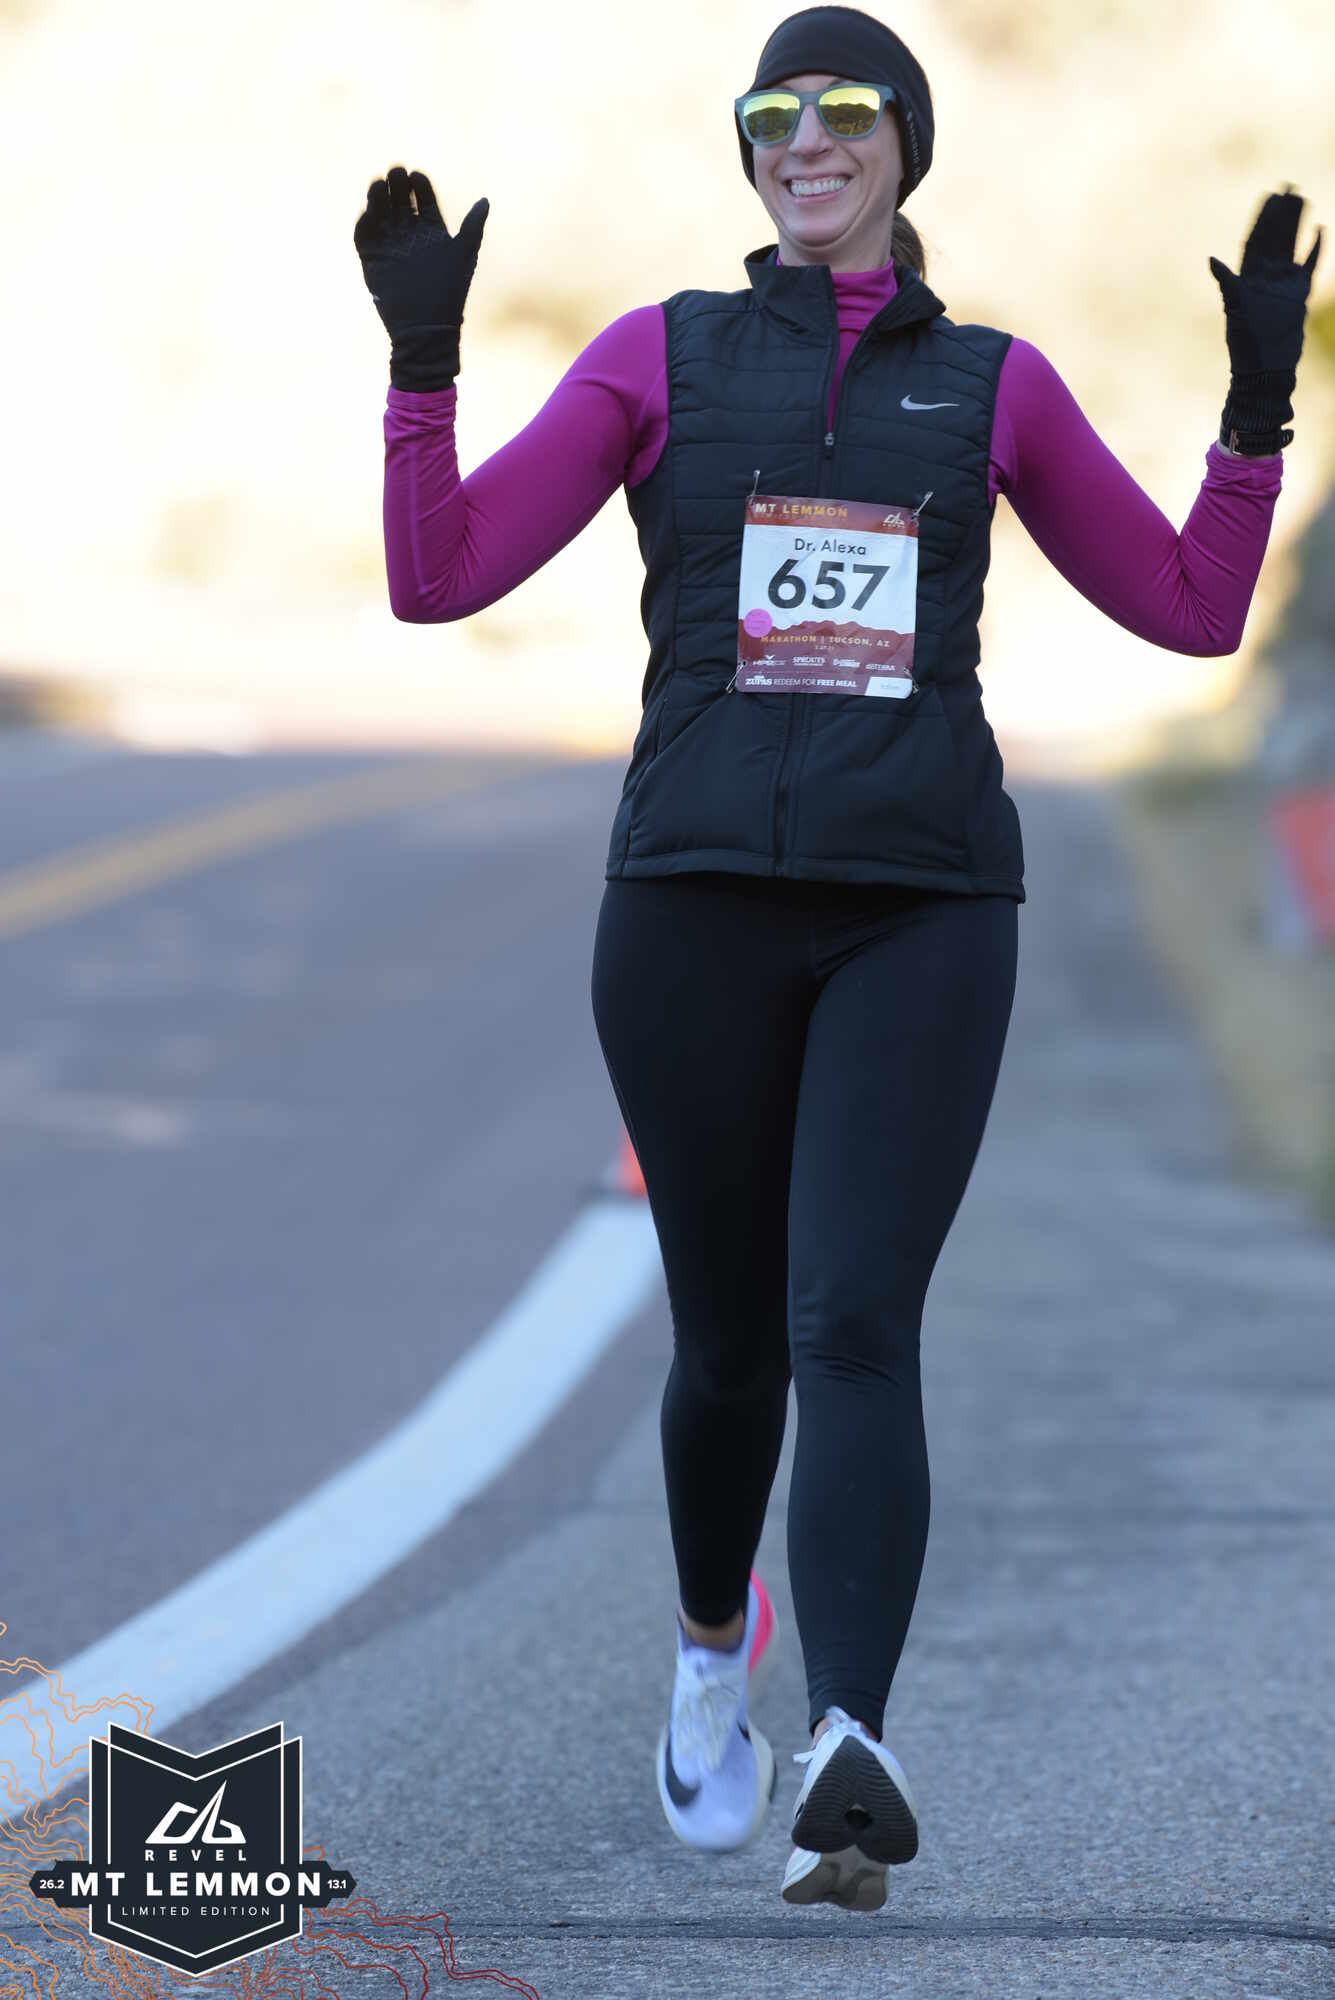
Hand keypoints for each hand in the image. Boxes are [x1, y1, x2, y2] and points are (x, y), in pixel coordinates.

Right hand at [354, 167, 488, 390]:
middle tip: (396, 172)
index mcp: (432, 231)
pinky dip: (365, 221)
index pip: (424, 200)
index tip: (417, 175)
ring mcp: (390, 246)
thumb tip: (485, 201)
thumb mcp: (464, 254)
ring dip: (379, 197)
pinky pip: (364, 236)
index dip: (420, 186)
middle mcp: (410, 236)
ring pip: (381, 214)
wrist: (428, 327)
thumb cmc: (450, 291)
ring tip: (380, 183)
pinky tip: (369, 210)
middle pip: (401, 202)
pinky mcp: (372, 261)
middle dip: (398, 186)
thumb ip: (473, 226)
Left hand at [1210, 187, 1322, 450]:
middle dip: (1281, 214)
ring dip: (1296, 224)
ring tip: (1302, 199)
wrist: (1265, 369)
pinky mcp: (1298, 295)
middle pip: (1274, 237)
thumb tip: (1211, 260)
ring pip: (1291, 246)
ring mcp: (1282, 285)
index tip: (1269, 195)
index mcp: (1247, 277)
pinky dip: (1314, 249)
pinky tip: (1320, 230)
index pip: (1255, 239)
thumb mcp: (1234, 309)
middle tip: (1289, 187)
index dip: (1262, 217)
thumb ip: (1227, 282)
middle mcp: (1264, 277)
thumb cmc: (1245, 343)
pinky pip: (1308, 265)